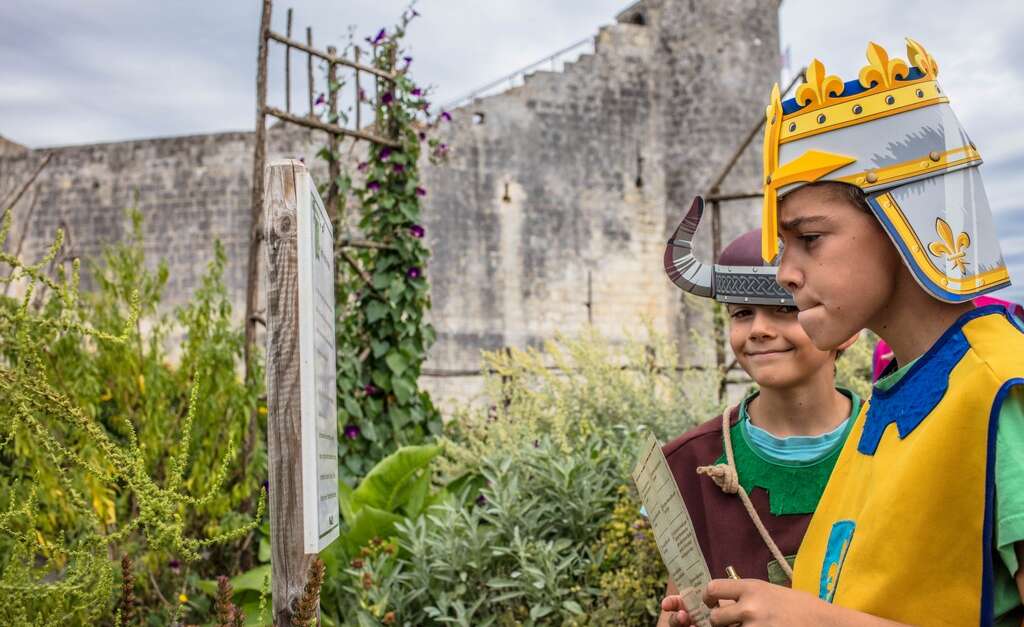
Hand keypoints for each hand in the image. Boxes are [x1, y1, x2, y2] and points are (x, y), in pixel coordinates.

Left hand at [662, 579, 825, 626]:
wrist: (824, 623)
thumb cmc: (800, 606)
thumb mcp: (771, 591)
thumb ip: (746, 594)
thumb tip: (723, 602)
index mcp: (752, 588)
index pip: (713, 588)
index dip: (708, 597)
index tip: (711, 602)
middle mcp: (750, 607)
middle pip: (715, 617)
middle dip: (719, 621)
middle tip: (728, 622)